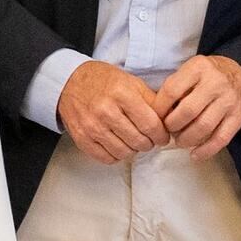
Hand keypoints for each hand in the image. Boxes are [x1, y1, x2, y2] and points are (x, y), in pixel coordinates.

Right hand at [56, 60, 171, 165]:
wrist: (70, 83)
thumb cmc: (104, 82)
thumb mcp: (132, 82)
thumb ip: (152, 101)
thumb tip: (170, 120)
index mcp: (122, 94)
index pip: (150, 125)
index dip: (161, 135)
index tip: (162, 136)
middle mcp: (106, 111)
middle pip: (139, 141)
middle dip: (149, 143)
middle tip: (148, 138)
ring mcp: (92, 126)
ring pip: (124, 152)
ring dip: (133, 149)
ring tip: (132, 140)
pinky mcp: (82, 138)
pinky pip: (107, 158)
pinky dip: (116, 155)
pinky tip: (118, 144)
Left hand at [154, 53, 240, 158]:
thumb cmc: (209, 75)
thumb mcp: (191, 70)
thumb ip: (175, 87)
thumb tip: (157, 115)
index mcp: (198, 68)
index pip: (172, 91)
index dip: (159, 109)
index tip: (155, 118)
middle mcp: (215, 83)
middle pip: (187, 111)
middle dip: (172, 126)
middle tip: (168, 131)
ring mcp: (229, 100)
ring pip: (203, 127)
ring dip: (186, 139)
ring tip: (180, 141)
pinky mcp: (239, 116)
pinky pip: (221, 139)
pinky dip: (205, 151)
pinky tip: (195, 155)